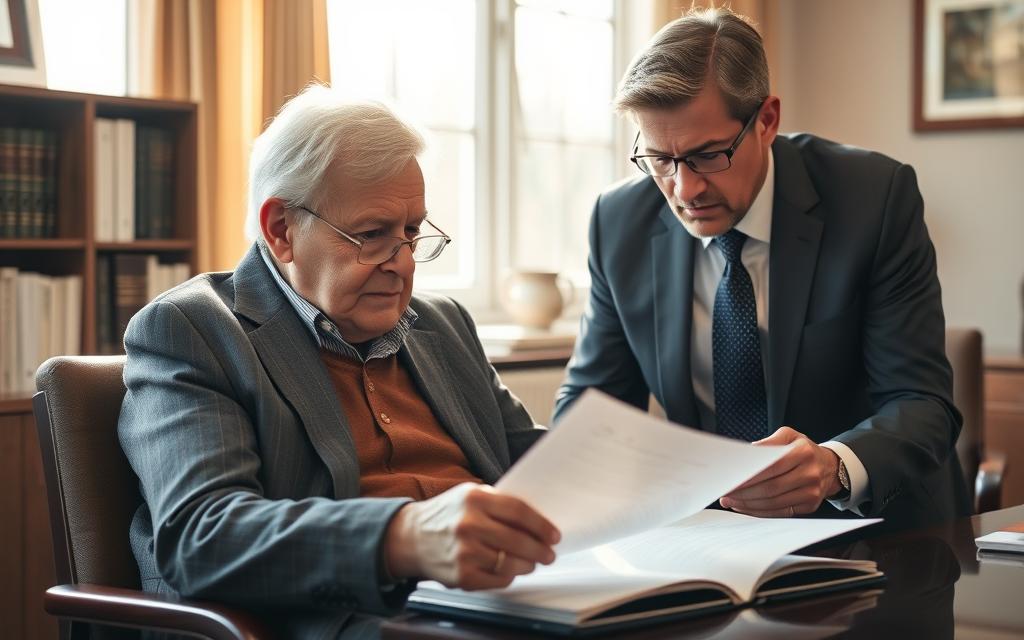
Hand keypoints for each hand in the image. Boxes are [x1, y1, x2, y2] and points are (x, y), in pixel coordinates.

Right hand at [383, 482, 559, 589]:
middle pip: (518, 540)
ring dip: (528, 564)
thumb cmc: (446, 515)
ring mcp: (464, 552)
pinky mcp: (461, 576)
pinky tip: (508, 569)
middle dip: (540, 549)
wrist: (410, 537)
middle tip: (549, 553)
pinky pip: (498, 580)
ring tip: (531, 562)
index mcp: (473, 499)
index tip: (553, 535)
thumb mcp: (468, 495)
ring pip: (511, 563)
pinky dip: (508, 576)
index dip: (541, 525)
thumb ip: (498, 503)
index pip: (519, 512)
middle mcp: (468, 525)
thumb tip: (536, 520)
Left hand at [719, 427, 840, 516]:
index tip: (729, 479)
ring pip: (773, 503)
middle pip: (771, 488)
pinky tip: (745, 507)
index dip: (749, 476)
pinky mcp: (809, 506)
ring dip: (748, 504)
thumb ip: (767, 443)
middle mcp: (810, 473)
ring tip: (730, 500)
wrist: (829, 467)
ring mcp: (811, 492)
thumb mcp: (788, 436)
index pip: (771, 466)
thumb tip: (744, 456)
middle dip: (744, 493)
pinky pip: (779, 512)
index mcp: (803, 452)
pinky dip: (759, 512)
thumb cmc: (803, 450)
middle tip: (725, 492)